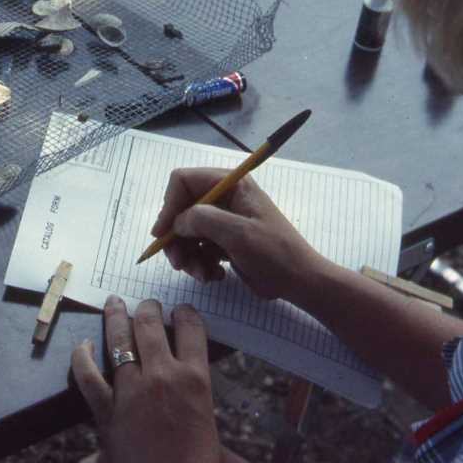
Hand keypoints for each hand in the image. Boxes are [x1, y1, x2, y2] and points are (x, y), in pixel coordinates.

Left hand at [71, 297, 221, 462]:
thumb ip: (190, 385)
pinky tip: (84, 345)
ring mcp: (132, 390)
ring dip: (116, 316)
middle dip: (148, 308)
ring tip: (114, 304)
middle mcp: (163, 376)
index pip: (190, 327)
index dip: (184, 312)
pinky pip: (87, 375)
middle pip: (151, 324)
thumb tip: (177, 365)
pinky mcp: (107, 410)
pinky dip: (82, 357)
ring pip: (119, 339)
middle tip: (145, 305)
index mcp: (194, 377)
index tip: (179, 310)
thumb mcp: (205, 413)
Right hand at [151, 168, 325, 303]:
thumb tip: (177, 222)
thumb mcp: (238, 233)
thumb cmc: (274, 253)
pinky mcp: (222, 241)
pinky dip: (200, 264)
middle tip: (178, 264)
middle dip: (177, 238)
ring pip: (186, 233)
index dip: (169, 205)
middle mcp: (223, 197)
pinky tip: (214, 275)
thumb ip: (202, 219)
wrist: (299, 281)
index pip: (183, 181)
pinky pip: (197, 248)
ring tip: (202, 275)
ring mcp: (222, 220)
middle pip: (181, 209)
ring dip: (188, 256)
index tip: (163, 234)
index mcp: (230, 184)